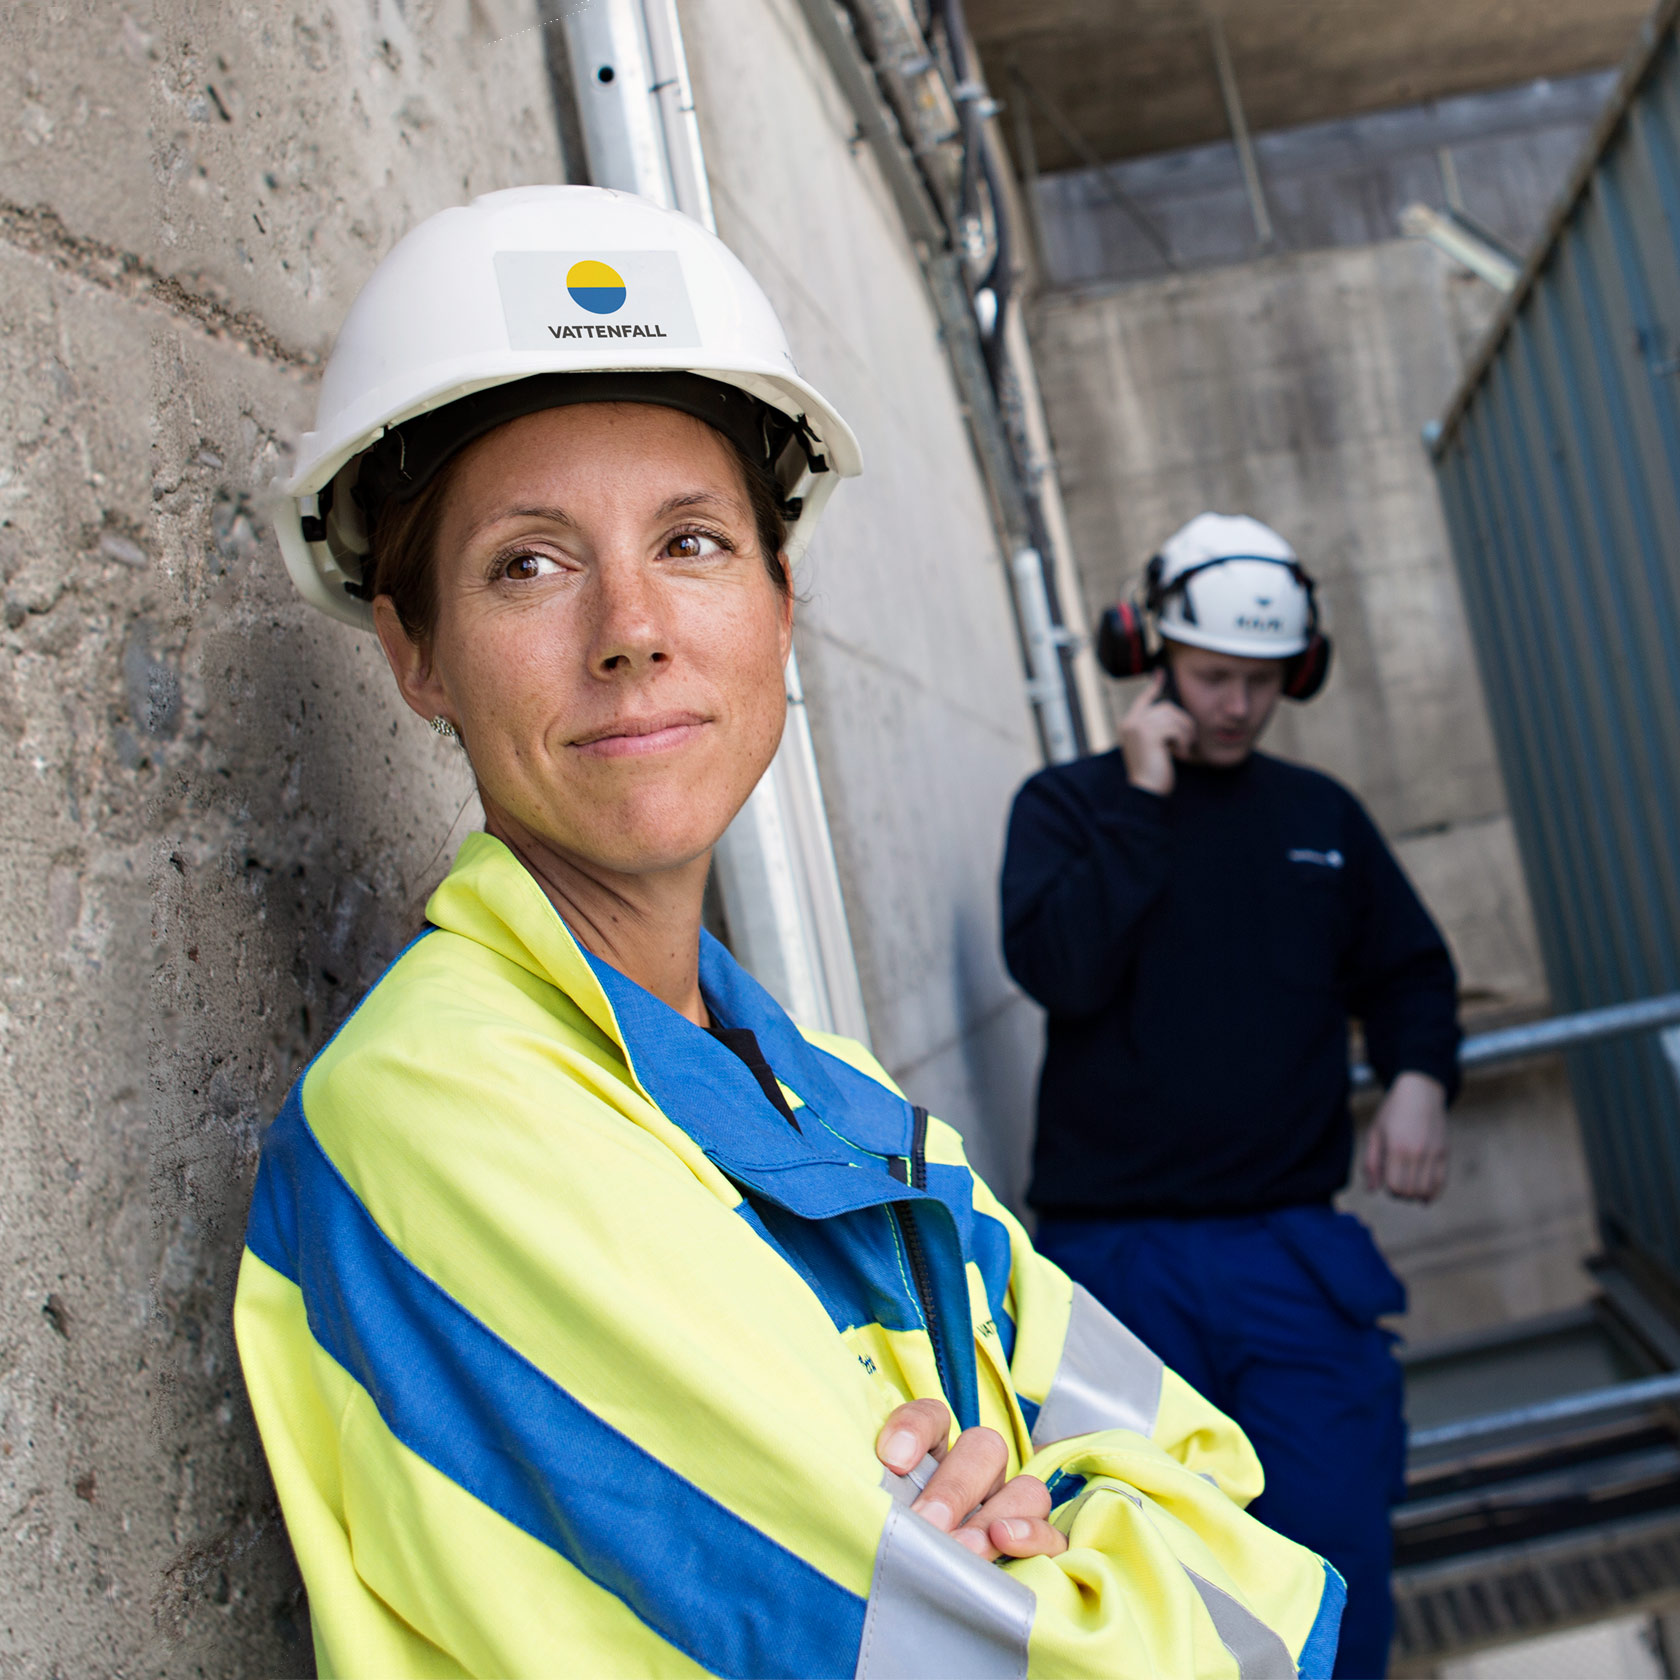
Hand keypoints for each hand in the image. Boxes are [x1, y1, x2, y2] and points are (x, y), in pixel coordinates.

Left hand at [876, 1398, 1067, 1561]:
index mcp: (933, 1458)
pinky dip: (1033, 1534)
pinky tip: (1005, 1543)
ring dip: (994, 1514)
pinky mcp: (1039, 1548)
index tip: (891, 1460)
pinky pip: (1052, 1533)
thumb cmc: (889, 1553)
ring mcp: (1010, 1509)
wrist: (918, 1620)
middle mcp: (976, 1476)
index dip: (915, 1429)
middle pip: (984, 1448)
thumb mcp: (876, 1520)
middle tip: (927, 1522)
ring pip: (1024, 1487)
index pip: (932, 1418)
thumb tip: (858, 1495)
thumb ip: (873, 1500)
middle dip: (954, 1487)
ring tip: (964, 1545)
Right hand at [1119, 671, 1194, 794]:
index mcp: (1129, 724)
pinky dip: (1183, 741)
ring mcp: (1138, 727)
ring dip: (1185, 734)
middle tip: (1186, 743)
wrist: (1146, 792)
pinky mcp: (1149, 734)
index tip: (1160, 673)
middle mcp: (1130, 722)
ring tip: (1182, 751)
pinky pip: (1176, 728)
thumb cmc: (1153, 773)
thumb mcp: (1154, 747)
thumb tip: (1175, 713)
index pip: (1144, 699)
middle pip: (1167, 707)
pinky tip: (1179, 755)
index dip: (1154, 686)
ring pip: (1174, 717)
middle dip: (1183, 723)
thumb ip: (1158, 729)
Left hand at [1363, 1071, 1448, 1200]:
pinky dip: (1432, 1193)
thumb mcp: (1375, 1133)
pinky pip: (1441, 1182)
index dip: (1389, 1190)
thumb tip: (1372, 1191)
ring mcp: (1433, 1153)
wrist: (1420, 1093)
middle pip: (1410, 1191)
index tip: (1386, 1181)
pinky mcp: (1444, 1153)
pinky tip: (1424, 1196)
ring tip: (1409, 1187)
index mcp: (1396, 1148)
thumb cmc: (1392, 1112)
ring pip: (1426, 1190)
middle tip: (1397, 1183)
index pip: (1394, 1186)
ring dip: (1416, 1195)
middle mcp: (1417, 1153)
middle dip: (1401, 1194)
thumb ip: (1371, 1163)